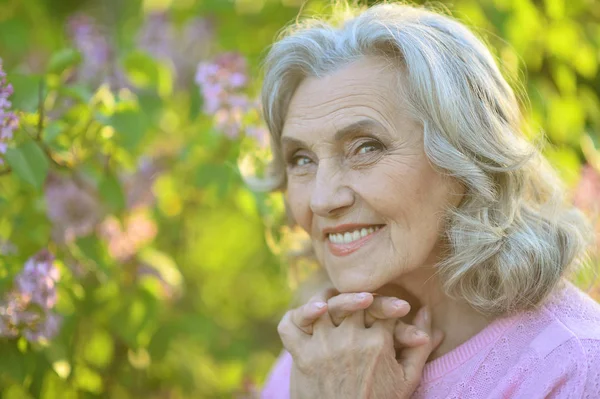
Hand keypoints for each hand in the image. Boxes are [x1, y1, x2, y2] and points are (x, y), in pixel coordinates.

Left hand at [278, 290, 442, 398]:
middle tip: (366, 304)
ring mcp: (322, 347)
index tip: (393, 311)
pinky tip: (312, 315)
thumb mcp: (407, 379)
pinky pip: (290, 324)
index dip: (388, 304)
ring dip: (330, 300)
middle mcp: (350, 340)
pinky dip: (296, 316)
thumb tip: (427, 312)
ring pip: (323, 305)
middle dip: (363, 298)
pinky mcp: (300, 356)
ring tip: (338, 305)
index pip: (383, 306)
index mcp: (378, 344)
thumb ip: (421, 346)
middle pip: (355, 300)